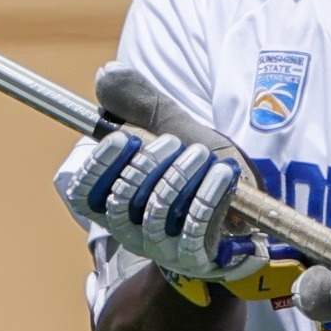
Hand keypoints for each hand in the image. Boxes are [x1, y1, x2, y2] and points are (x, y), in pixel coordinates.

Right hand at [65, 66, 266, 281]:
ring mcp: (161, 248)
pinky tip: (223, 173)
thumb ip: (141, 106)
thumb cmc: (201, 172)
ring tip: (201, 154)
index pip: (84, 193)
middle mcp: (130, 230)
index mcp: (114, 203)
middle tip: (173, 141)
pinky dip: (208, 195)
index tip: (123, 136)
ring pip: (156, 213)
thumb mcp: (174, 132)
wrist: (246, 214)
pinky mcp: (195, 258)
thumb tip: (106, 71)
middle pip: (121, 201)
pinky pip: (193, 227)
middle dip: (148, 165)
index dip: (98, 166)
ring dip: (180, 177)